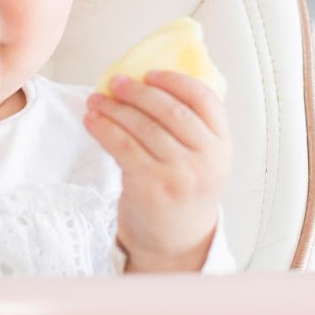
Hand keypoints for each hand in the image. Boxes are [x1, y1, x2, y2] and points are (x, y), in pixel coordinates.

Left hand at [83, 69, 230, 272]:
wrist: (176, 241)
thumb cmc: (183, 191)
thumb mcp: (201, 159)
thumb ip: (189, 127)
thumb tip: (146, 82)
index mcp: (222, 145)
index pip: (205, 100)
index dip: (176, 81)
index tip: (150, 73)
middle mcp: (206, 159)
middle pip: (169, 110)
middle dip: (138, 91)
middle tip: (116, 82)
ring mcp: (179, 174)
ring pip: (142, 127)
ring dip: (114, 108)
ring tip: (96, 100)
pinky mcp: (151, 186)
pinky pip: (122, 146)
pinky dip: (103, 129)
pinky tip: (92, 121)